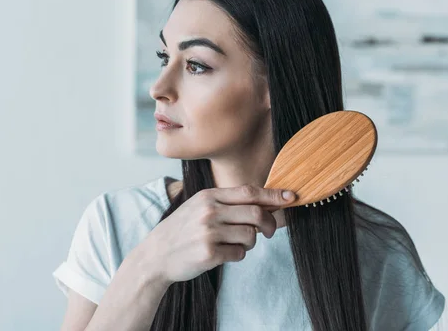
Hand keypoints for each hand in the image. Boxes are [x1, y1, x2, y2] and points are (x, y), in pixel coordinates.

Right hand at [141, 183, 295, 283]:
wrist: (156, 255)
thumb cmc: (182, 230)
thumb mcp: (199, 207)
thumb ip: (227, 203)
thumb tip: (265, 202)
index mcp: (208, 196)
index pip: (249, 192)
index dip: (273, 195)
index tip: (291, 197)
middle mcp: (209, 211)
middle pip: (256, 214)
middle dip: (269, 224)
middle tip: (268, 232)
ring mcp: (208, 232)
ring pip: (251, 236)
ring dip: (250, 243)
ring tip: (234, 244)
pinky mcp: (209, 254)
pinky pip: (239, 254)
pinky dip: (237, 255)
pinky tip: (223, 254)